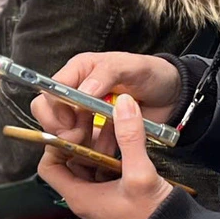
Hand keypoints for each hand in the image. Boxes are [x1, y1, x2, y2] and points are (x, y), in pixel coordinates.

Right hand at [28, 52, 181, 156]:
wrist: (171, 96)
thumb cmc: (152, 74)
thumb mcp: (132, 67)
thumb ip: (108, 73)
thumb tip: (83, 91)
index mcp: (80, 70)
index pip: (51, 90)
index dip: (56, 108)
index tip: (72, 122)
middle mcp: (77, 91)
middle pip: (48, 112)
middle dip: (60, 128)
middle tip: (80, 137)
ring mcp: (84, 113)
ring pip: (62, 132)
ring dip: (77, 142)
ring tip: (100, 145)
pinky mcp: (95, 131)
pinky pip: (82, 145)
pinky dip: (91, 151)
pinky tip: (108, 150)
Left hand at [38, 95, 174, 218]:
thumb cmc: (152, 218)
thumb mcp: (140, 174)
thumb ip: (130, 138)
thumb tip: (124, 104)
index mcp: (80, 195)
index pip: (50, 166)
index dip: (57, 144)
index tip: (76, 127)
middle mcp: (87, 195)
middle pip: (71, 159)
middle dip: (84, 136)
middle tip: (97, 115)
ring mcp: (103, 194)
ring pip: (92, 160)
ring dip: (102, 140)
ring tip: (116, 121)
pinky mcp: (118, 192)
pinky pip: (108, 166)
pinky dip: (114, 150)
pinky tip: (127, 136)